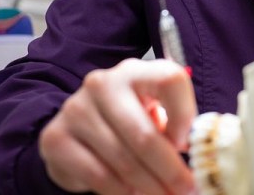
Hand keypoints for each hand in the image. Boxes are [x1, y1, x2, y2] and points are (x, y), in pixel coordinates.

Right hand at [38, 58, 196, 193]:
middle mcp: (103, 84)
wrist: (78, 128)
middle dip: (170, 169)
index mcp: (135, 71)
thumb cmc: (130, 117)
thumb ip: (174, 123)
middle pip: (144, 133)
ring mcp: (76, 110)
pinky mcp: (56, 138)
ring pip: (123, 159)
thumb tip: (197, 148)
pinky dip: (121, 191)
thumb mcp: (154, 111)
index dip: (185, 114)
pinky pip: (97, 174)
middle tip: (186, 189)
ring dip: (149, 186)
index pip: (169, 80)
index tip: (189, 144)